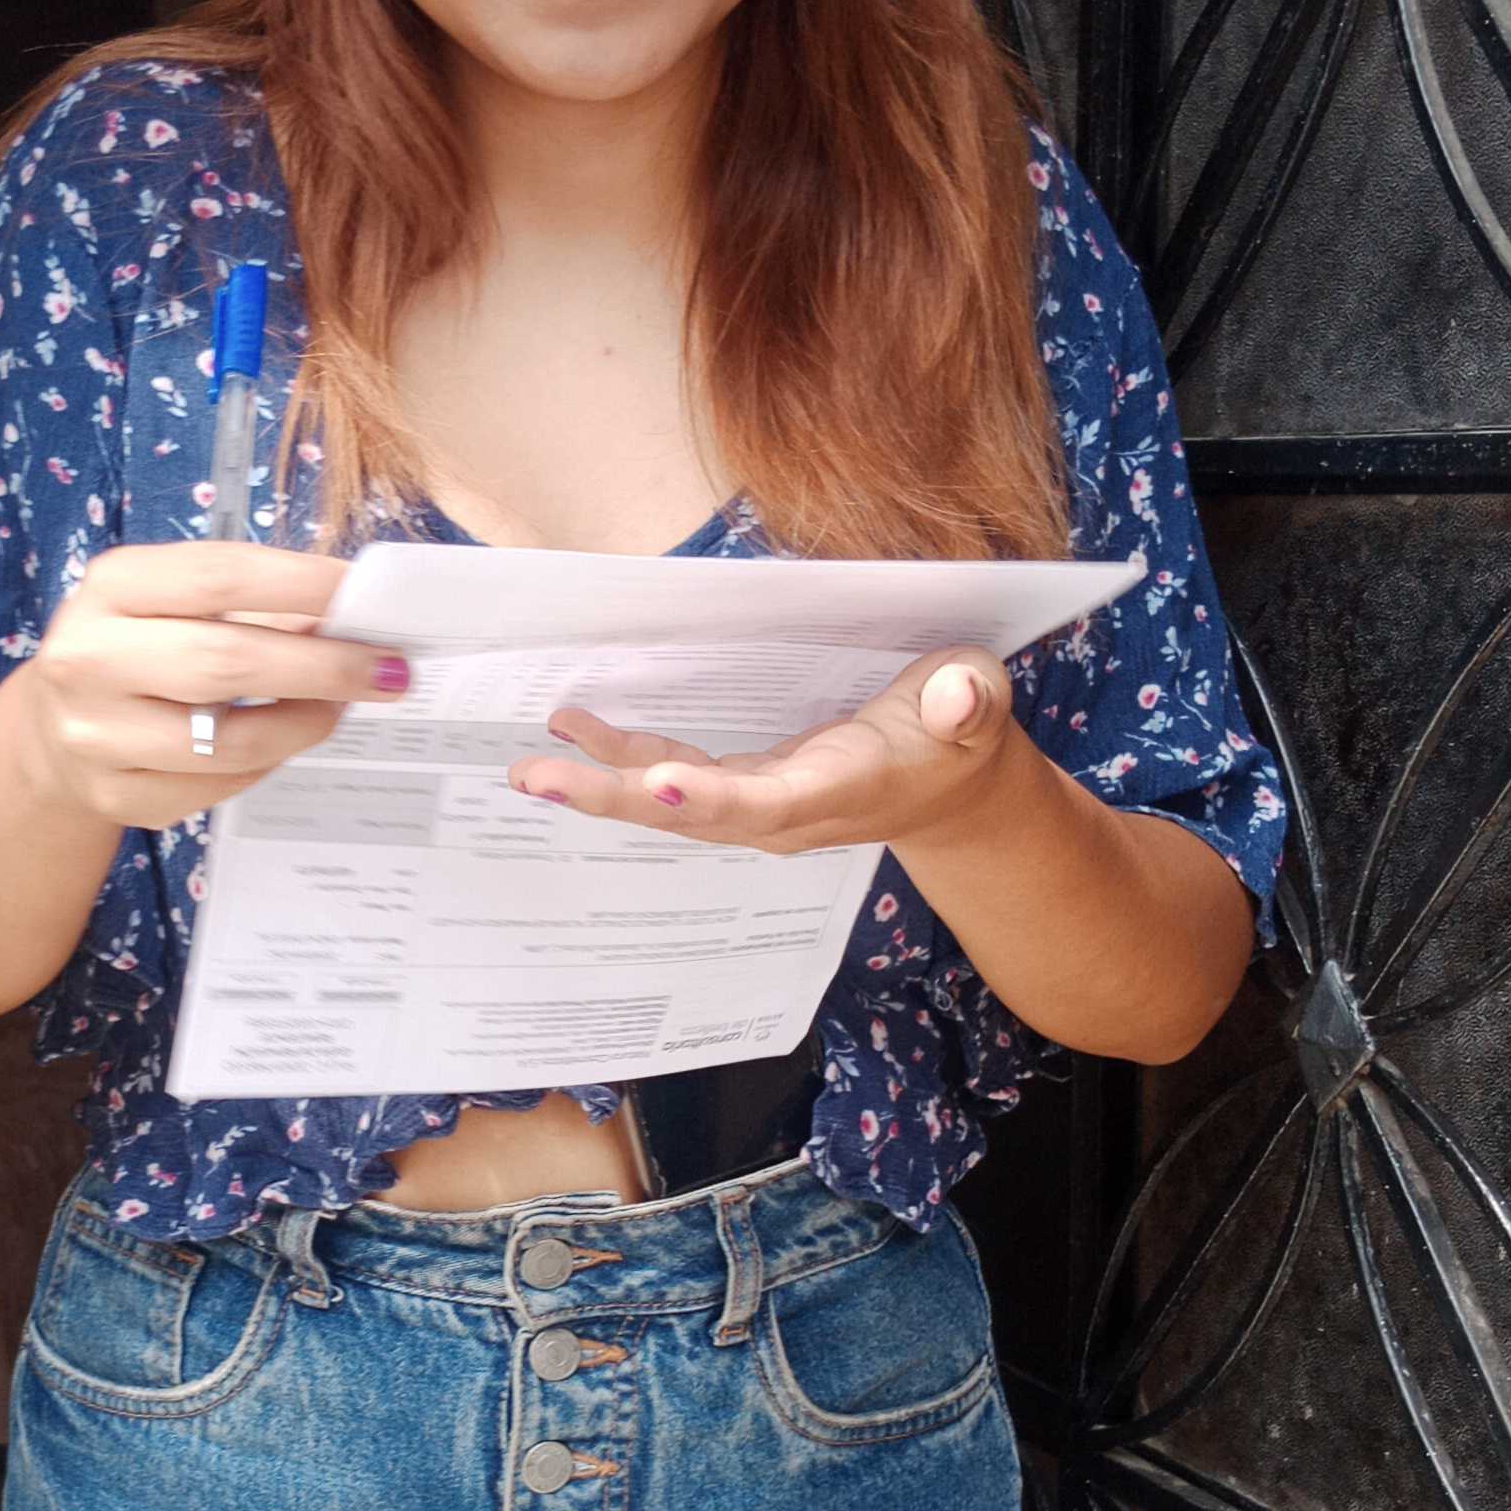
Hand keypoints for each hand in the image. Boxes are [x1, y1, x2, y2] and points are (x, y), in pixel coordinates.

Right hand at [14, 544, 403, 824]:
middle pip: (226, 661)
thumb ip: (250, 603)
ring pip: (230, 740)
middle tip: (387, 669)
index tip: (364, 594)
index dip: (302, 585)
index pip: (220, 577)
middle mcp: (89, 658)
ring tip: (341, 706)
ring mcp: (97, 735)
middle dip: (322, 666)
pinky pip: (218, 786)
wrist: (53, 727)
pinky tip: (284, 739)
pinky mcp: (117, 795)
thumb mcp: (171, 602)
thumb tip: (355, 617)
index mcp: (111, 586)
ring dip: (305, 722)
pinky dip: (266, 762)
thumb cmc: (138, 646)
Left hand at [506, 648, 1026, 856]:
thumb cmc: (961, 733)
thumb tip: (960, 694)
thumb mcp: (978, 704)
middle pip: (690, 815)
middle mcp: (787, 811)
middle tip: (537, 777)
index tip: (659, 784)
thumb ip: (969, 701)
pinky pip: (673, 781)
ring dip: (598, 783)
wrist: (952, 789)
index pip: (769, 802)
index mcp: (841, 787)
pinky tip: (574, 728)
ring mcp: (760, 805)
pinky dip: (623, 758)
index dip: (714, 798)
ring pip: (669, 804)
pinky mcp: (747, 789)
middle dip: (612, 797)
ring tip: (531, 763)